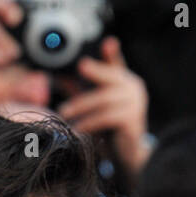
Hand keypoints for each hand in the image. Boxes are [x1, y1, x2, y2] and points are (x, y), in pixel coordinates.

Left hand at [57, 37, 150, 172]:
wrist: (127, 154)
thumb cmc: (108, 127)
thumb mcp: (92, 104)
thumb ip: (80, 89)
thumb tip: (59, 76)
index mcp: (124, 81)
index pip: (117, 64)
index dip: (112, 53)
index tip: (108, 42)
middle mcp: (133, 88)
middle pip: (111, 76)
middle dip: (95, 71)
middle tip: (80, 66)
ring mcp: (136, 104)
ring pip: (105, 99)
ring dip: (81, 105)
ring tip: (64, 113)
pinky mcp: (133, 121)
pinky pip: (107, 117)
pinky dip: (89, 122)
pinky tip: (77, 129)